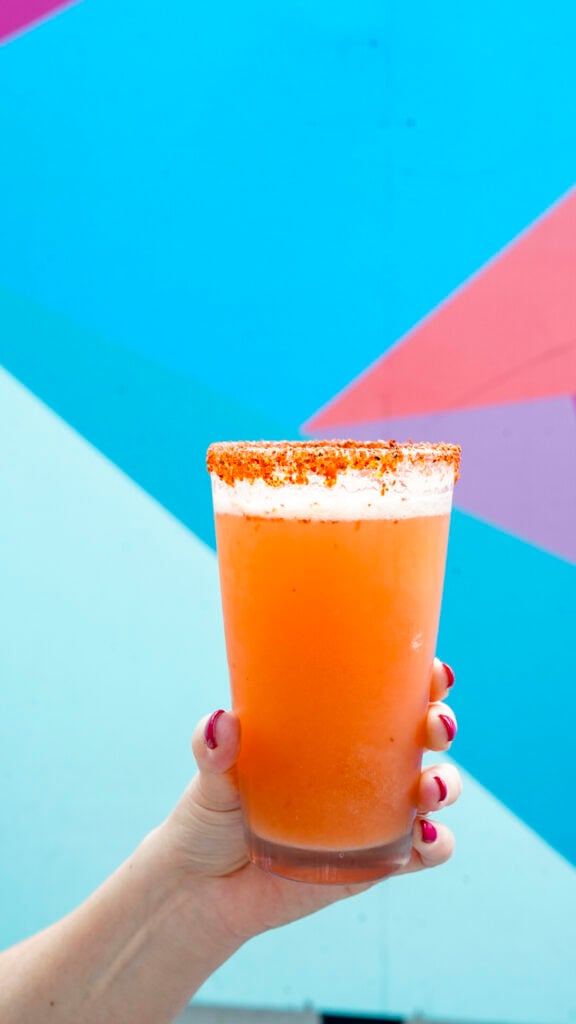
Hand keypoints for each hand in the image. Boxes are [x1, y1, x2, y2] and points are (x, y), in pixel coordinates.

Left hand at [164, 659, 460, 944]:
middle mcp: (361, 767)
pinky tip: (425, 836)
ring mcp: (372, 815)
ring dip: (445, 783)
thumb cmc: (210, 817)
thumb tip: (221, 723)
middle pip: (423, 735)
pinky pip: (422, 853)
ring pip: (432, 789)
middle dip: (441, 723)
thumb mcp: (212, 777)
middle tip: (434, 724)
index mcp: (331, 731)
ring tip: (428, 789)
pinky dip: (436, 843)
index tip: (432, 671)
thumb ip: (214, 752)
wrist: (203, 892)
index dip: (420, 677)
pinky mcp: (374, 863)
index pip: (386, 692)